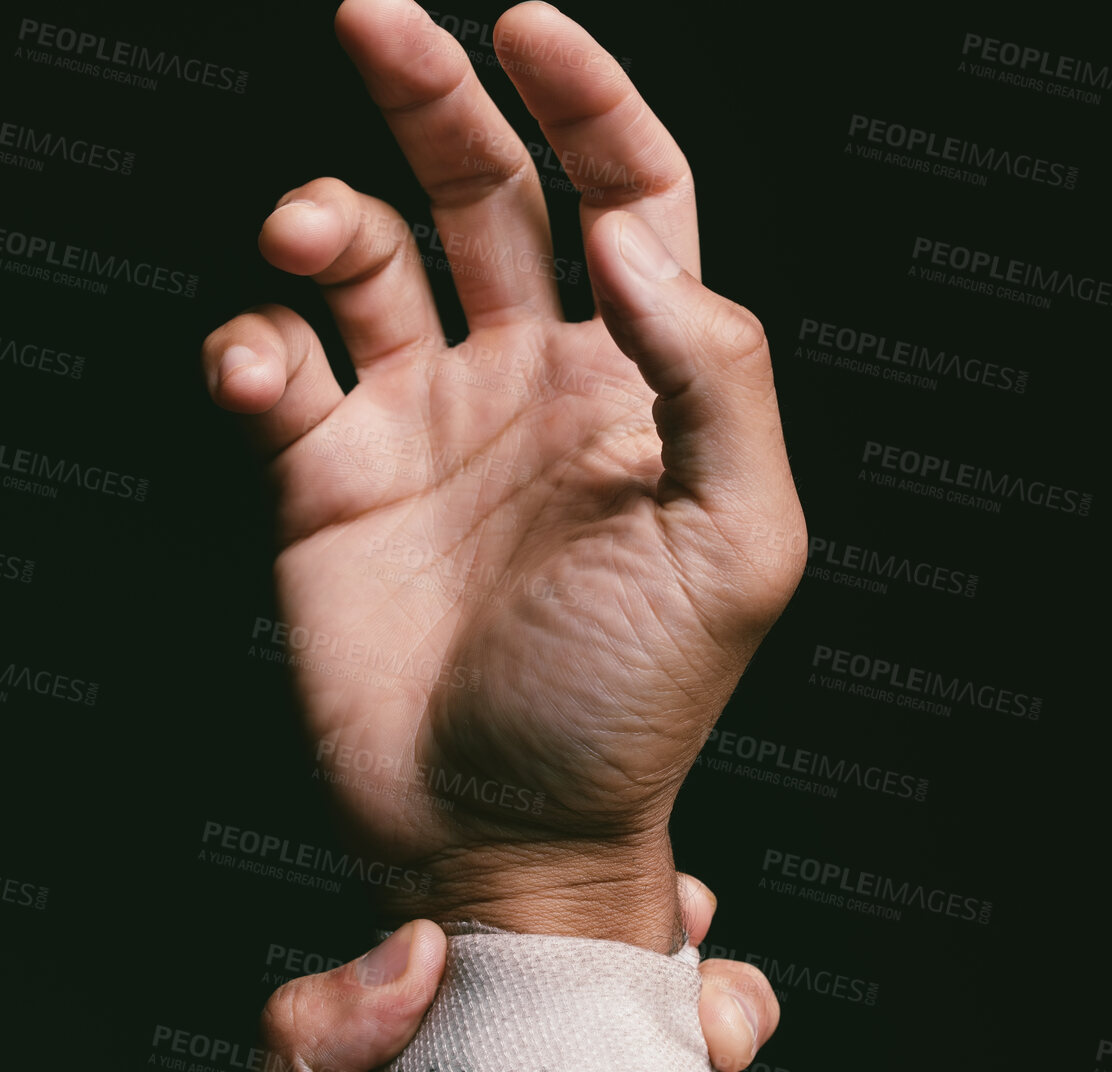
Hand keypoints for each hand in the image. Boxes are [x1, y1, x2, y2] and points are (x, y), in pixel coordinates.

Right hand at [202, 0, 805, 945]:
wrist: (507, 831)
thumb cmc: (632, 708)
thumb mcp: (737, 547)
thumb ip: (719, 376)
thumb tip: (636, 237)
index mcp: (636, 389)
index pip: (629, 200)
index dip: (589, 103)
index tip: (529, 29)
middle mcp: (528, 389)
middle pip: (484, 195)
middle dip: (433, 96)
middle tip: (373, 15)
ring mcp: (423, 432)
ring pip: (364, 264)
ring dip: (325, 216)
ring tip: (308, 237)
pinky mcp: (327, 486)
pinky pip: (276, 371)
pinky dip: (254, 346)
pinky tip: (266, 375)